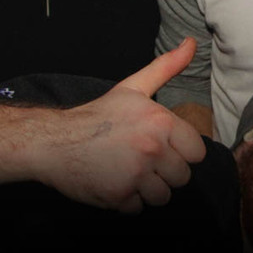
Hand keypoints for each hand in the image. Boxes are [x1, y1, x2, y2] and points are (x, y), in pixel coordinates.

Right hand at [28, 39, 206, 212]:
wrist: (55, 141)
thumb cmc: (98, 115)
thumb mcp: (133, 87)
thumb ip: (166, 67)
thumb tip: (191, 43)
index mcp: (161, 122)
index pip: (197, 152)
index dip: (182, 151)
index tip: (165, 147)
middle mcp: (152, 149)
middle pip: (182, 177)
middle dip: (166, 172)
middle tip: (143, 160)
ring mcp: (136, 175)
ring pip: (163, 196)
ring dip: (149, 189)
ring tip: (130, 172)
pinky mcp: (120, 197)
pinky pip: (139, 208)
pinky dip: (128, 201)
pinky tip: (116, 183)